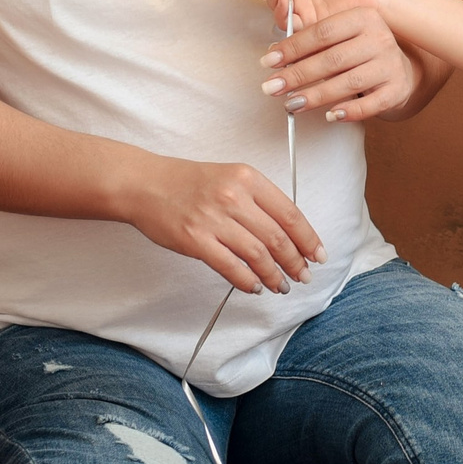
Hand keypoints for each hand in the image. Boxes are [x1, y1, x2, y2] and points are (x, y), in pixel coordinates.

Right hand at [122, 155, 324, 294]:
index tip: (318, 255)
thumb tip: (288, 233)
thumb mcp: (230, 176)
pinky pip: (230, 267)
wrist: (145, 184)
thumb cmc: (189, 182)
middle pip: (277, 238)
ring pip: (257, 255)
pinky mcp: (195, 240)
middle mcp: (234, 197)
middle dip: (295, 262)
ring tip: (281, 286)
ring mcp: (214, 219)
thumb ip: (258, 200)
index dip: (308, 239)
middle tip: (303, 276)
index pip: (290, 213)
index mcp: (248, 178)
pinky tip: (254, 287)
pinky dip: (247, 281)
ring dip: (274, 275)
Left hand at [260, 4, 423, 122]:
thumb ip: (311, 41)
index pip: (322, 32)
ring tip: (291, 105)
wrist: (398, 69)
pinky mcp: (397, 89)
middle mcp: (379, 38)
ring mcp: (391, 64)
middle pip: (332, 59)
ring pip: (348, 83)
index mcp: (362, 17)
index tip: (268, 62)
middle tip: (271, 87)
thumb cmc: (359, 51)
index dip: (293, 48)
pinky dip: (349, 112)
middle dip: (298, 75)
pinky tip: (329, 116)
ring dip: (316, 96)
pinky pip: (371, 104)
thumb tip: (274, 54)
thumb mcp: (340, 37)